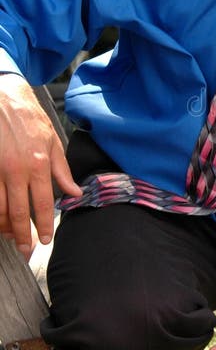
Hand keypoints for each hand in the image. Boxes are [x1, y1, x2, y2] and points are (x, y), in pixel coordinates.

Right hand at [0, 75, 81, 258]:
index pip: (42, 204)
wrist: (3, 99)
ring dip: (5, 227)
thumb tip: (75, 193)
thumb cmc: (29, 119)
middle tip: (26, 250)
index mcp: (38, 165)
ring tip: (11, 237)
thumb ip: (62, 171)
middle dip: (23, 235)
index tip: (45, 240)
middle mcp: (16, 171)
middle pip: (18, 213)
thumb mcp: (53, 142)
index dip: (43, 226)